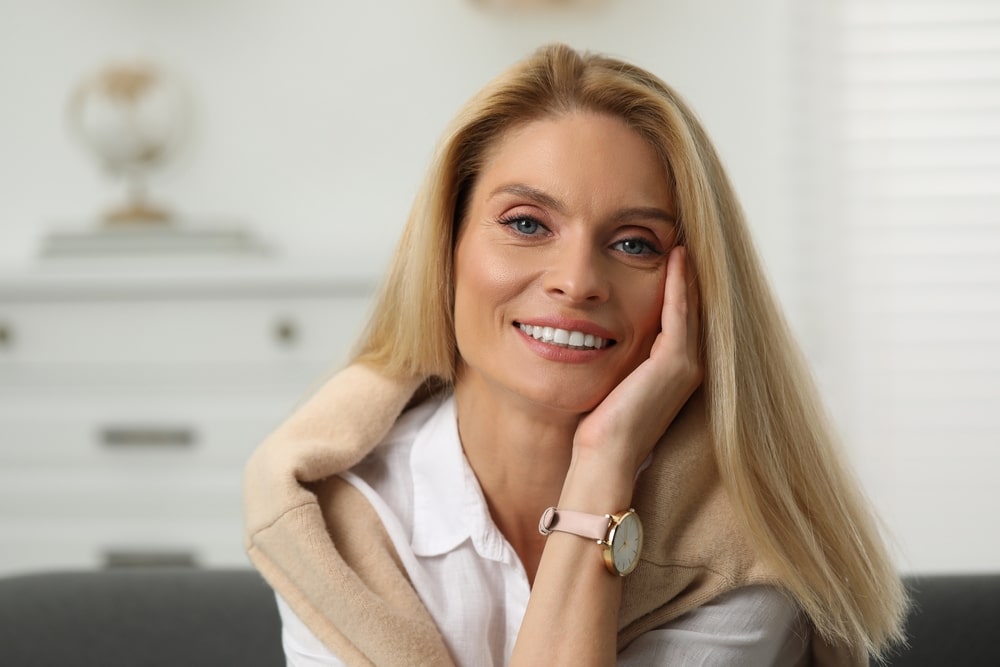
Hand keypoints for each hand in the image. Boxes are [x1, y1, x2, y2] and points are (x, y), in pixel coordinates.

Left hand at [572, 245, 703, 476]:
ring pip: (691, 305)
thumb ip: (620, 356)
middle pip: (693, 307)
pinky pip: (679, 311)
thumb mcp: (613, 380)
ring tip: (683, 237)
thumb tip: (596, 331)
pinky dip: (679, 282)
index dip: (679, 286)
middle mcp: (690, 366)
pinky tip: (676, 256)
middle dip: (689, 273)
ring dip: (687, 271)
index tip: (672, 253)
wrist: (606, 456)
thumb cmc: (600, 425)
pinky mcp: (676, 362)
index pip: (681, 318)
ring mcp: (687, 364)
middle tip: (684, 235)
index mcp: (676, 371)